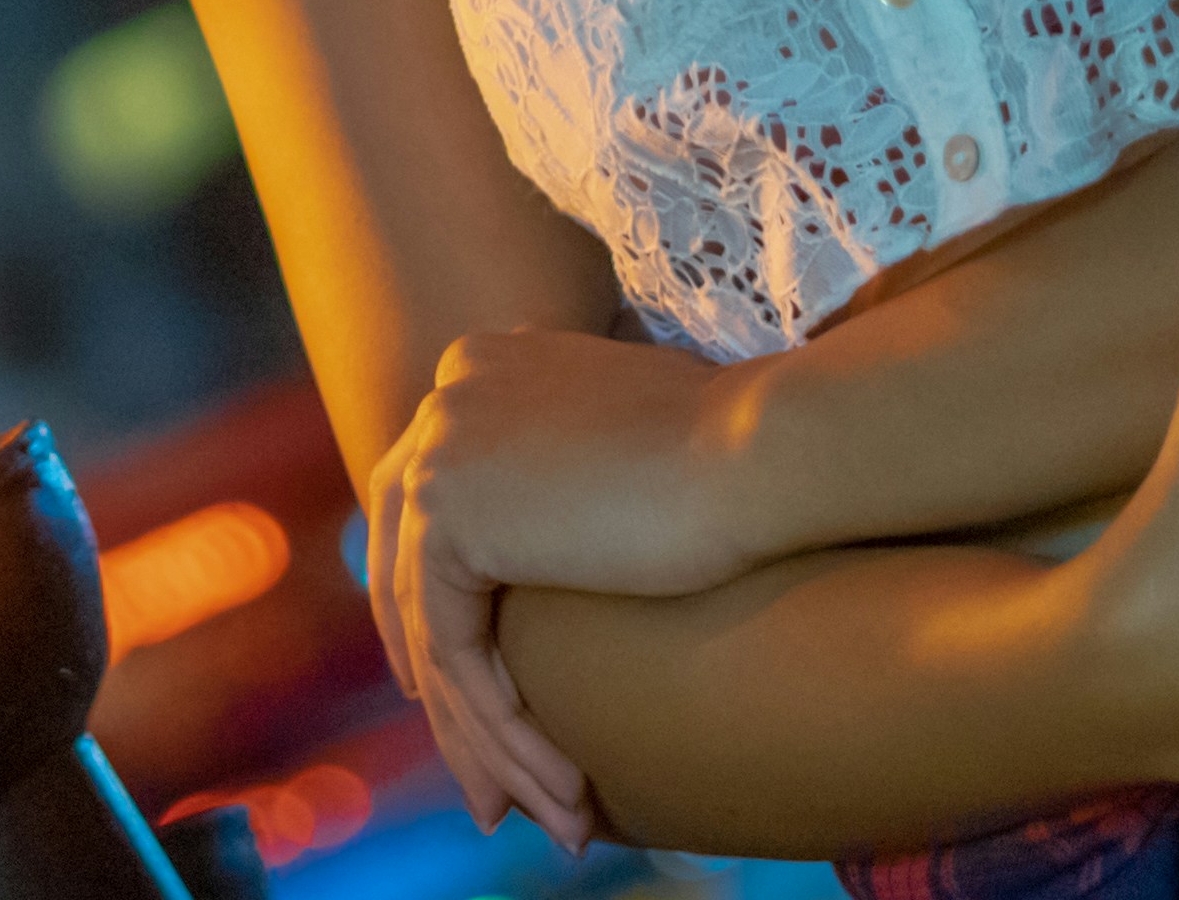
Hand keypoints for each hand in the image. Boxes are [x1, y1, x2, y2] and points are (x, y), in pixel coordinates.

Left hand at [361, 322, 762, 842]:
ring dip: (489, 732)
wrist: (761, 451)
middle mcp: (443, 398)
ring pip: (439, 624)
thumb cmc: (736, 451)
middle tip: (485, 775)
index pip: (438, 507)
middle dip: (447, 681)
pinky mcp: (449, 517)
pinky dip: (500, 725)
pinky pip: (458, 648)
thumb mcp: (621, 449)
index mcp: (480, 368)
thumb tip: (548, 534)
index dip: (448, 602)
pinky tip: (556, 783)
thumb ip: (565, 474)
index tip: (476, 685)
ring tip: (543, 810)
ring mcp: (438, 453)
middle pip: (416, 566)